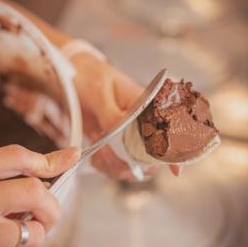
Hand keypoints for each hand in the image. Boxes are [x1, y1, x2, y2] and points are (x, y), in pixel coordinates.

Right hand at [0, 145, 79, 246]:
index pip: (15, 156)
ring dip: (27, 241)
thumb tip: (70, 156)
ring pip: (33, 234)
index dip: (46, 160)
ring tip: (2, 242)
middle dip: (49, 207)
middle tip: (45, 216)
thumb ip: (12, 172)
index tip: (71, 158)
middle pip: (35, 192)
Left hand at [70, 53, 180, 178]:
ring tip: (99, 148)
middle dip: (131, 165)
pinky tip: (95, 154)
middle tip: (109, 152)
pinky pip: (113, 165)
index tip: (176, 171)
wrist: (71, 75)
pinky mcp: (111, 144)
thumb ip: (111, 113)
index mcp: (145, 107)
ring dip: (114, 165)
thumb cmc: (90, 75)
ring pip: (131, 165)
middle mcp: (139, 125)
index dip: (175, 151)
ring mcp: (125, 137)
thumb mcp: (99, 91)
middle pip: (149, 158)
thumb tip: (121, 131)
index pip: (167, 130)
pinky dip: (104, 166)